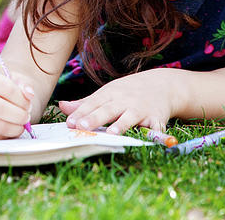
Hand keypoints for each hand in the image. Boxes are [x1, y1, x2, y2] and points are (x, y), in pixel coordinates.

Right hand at [0, 68, 34, 138]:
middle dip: (20, 115)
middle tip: (26, 117)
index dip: (23, 99)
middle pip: (1, 109)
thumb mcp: (15, 81)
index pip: (8, 89)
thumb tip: (29, 94)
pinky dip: (7, 136)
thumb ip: (24, 86)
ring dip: (15, 128)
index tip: (28, 104)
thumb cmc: (5, 91)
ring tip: (20, 124)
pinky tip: (10, 129)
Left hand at [58, 68, 175, 134]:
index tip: (69, 123)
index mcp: (109, 94)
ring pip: (129, 117)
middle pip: (107, 110)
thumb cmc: (128, 92)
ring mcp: (141, 109)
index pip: (92, 104)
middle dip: (95, 118)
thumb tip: (62, 106)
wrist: (162, 85)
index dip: (80, 114)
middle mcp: (124, 100)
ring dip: (121, 125)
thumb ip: (85, 103)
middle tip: (82, 127)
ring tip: (111, 133)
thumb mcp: (107, 93)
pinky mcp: (156, 118)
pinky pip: (154, 127)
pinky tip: (145, 138)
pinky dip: (152, 133)